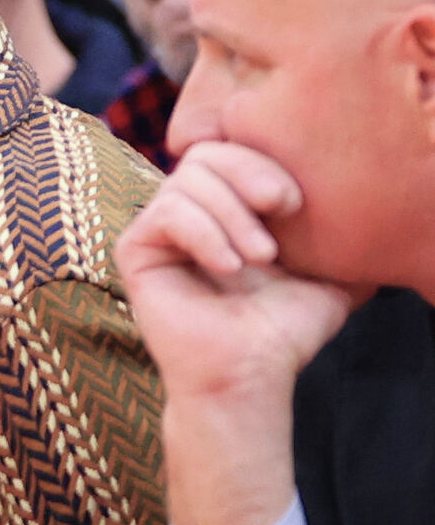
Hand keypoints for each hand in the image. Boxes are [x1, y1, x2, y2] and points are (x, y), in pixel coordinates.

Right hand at [117, 143, 365, 524]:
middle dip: (248, 175)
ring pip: (185, 182)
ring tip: (259, 259)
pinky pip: (166, 215)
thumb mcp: (330, 271)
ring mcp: (156, 232)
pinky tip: (229, 267)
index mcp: (223, 209)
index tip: (297, 202)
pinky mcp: (134, 252)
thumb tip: (391, 207)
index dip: (262, 162)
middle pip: (205, 154)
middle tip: (284, 211)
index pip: (232, 151)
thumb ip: (346, 235)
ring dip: (231, 215)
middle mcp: (185, 215)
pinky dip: (204, 234)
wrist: (250, 373)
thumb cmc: (284, 330)